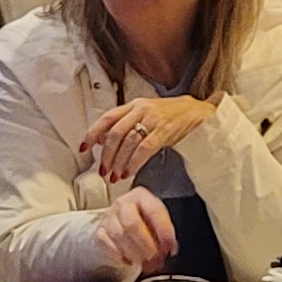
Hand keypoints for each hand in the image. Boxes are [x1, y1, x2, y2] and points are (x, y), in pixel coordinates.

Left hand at [79, 95, 212, 184]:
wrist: (196, 112)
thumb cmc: (169, 115)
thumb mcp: (144, 114)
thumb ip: (124, 124)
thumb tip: (102, 140)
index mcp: (133, 105)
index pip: (107, 118)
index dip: (93, 133)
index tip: (84, 147)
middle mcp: (141, 110)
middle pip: (116, 133)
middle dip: (107, 155)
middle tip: (102, 170)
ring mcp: (153, 120)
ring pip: (128, 142)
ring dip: (119, 162)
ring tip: (115, 175)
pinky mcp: (165, 131)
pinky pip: (145, 149)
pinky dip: (134, 162)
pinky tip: (129, 171)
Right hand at [94, 187, 179, 275]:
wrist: (121, 220)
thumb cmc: (143, 220)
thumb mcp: (157, 219)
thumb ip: (165, 231)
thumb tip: (170, 247)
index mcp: (141, 196)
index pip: (153, 211)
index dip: (163, 231)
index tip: (170, 247)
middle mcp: (123, 204)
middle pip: (132, 223)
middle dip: (146, 245)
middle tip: (156, 258)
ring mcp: (109, 217)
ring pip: (119, 235)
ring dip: (134, 253)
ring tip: (146, 263)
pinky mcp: (100, 232)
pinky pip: (107, 244)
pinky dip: (119, 255)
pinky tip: (130, 261)